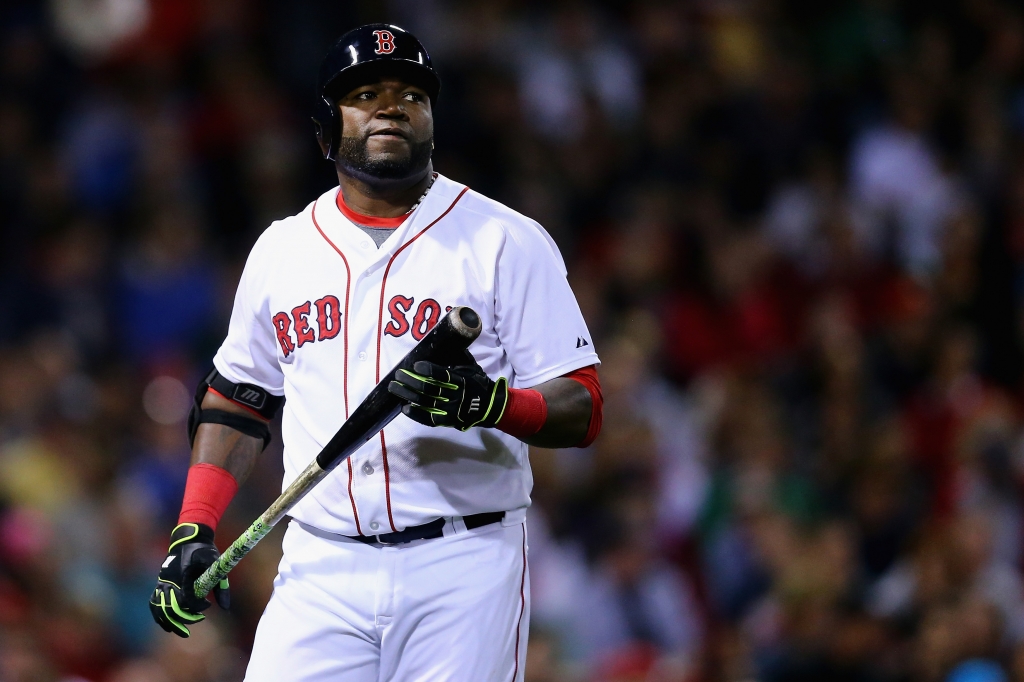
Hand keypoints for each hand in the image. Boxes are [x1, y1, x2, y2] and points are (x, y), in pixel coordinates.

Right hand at [149, 523, 229, 637]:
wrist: (188, 536)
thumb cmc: (203, 549)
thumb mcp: (215, 563)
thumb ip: (221, 585)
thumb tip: (225, 607)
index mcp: (183, 574)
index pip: (186, 599)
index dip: (196, 607)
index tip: (207, 607)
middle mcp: (169, 579)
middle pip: (171, 607)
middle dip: (183, 618)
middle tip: (198, 620)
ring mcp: (162, 581)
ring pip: (159, 607)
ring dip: (169, 621)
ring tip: (181, 631)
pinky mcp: (160, 582)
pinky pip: (154, 602)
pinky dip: (159, 614)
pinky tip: (167, 625)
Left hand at [389, 360, 507, 430]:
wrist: (489, 406)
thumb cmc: (478, 382)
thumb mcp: (471, 366)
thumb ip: (457, 356)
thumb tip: (442, 338)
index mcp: (463, 380)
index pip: (443, 375)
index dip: (428, 370)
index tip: (415, 365)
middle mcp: (457, 396)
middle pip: (430, 389)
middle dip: (411, 381)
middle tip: (398, 374)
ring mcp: (452, 410)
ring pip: (426, 403)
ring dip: (408, 395)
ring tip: (394, 387)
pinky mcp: (448, 421)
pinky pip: (429, 419)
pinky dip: (416, 414)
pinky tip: (405, 407)